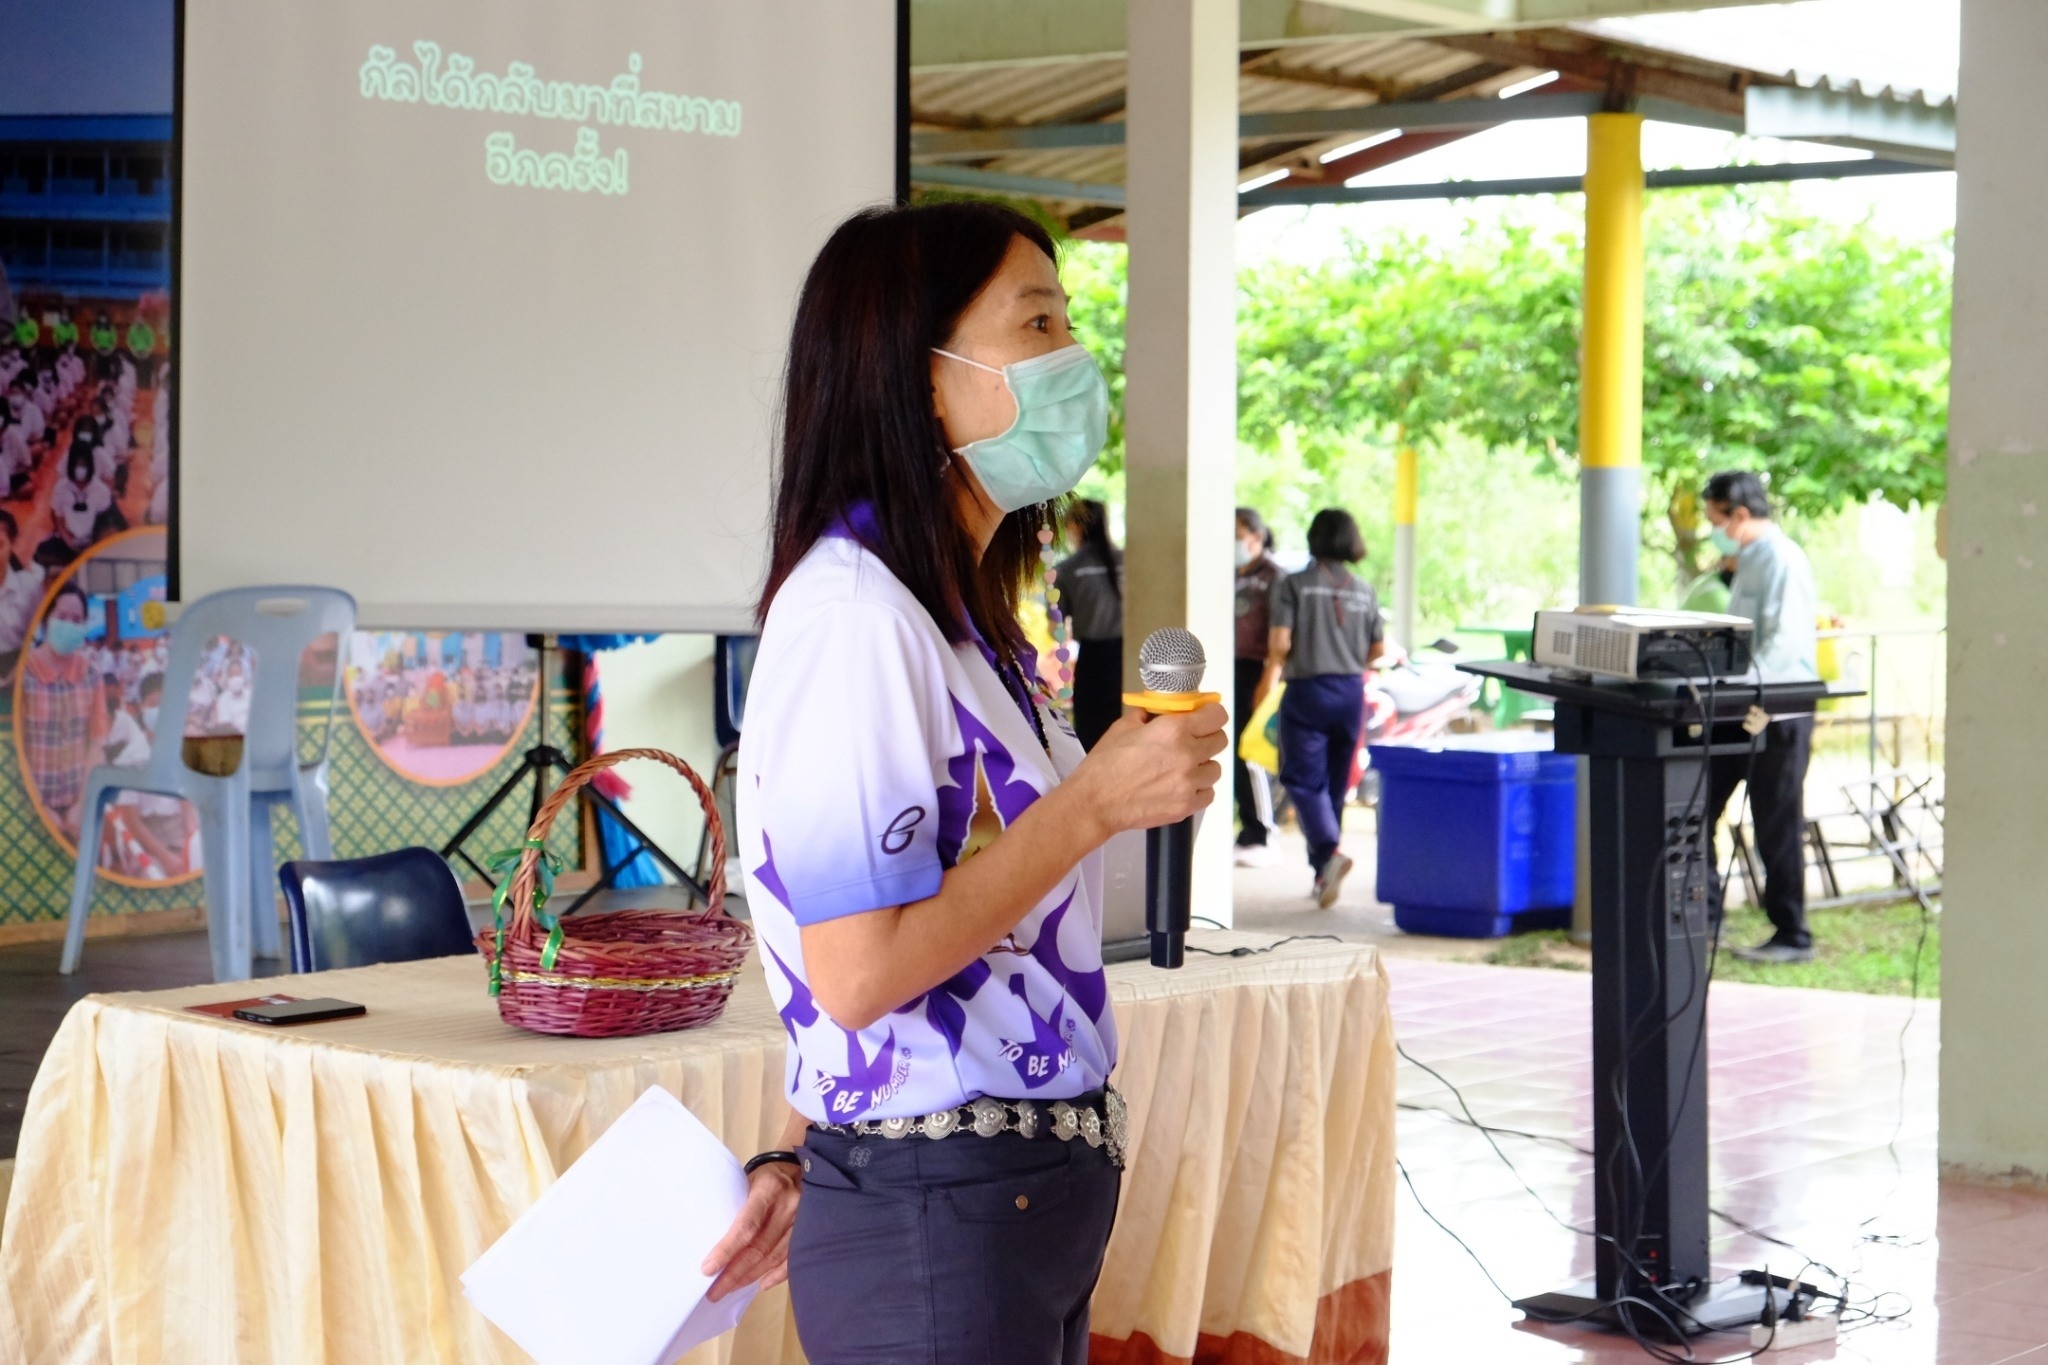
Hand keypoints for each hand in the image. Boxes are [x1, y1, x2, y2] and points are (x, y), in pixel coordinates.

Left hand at [702, 1160, 801, 1301]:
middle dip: (734, 1273)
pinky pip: (793, 1258)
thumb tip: (713, 1241)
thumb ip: (737, 1206)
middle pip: (759, 1246)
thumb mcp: (748, 1181)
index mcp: (768, 1189)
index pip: (746, 1225)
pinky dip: (778, 1275)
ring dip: (751, 1276)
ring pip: (774, 1256)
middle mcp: (788, 1205)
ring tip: (730, 1289)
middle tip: (714, 1291)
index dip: (727, 1250)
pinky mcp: (811, 1230)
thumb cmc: (766, 1176)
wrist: (800, 1167)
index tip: (708, 1270)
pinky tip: (762, 1285)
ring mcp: (803, 1219)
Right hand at [1071, 701, 1228, 834]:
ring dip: (1202, 766)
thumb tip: (1163, 712)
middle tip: (1191, 742)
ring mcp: (1189, 783)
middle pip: (1220, 741)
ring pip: (1215, 769)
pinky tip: (1181, 787)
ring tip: (1182, 769)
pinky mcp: (1186, 806)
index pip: (1217, 716)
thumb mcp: (1124, 727)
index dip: (1211, 714)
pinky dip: (1198, 790)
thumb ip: (1150, 716)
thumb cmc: (1105, 763)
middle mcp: (1187, 755)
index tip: (1205, 717)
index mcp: (1173, 730)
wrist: (1095, 802)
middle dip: (1207, 738)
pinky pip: (1208, 794)